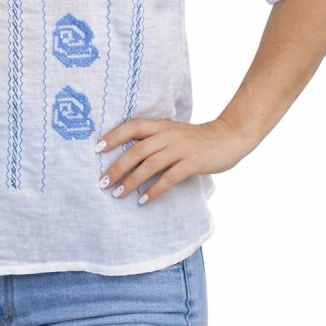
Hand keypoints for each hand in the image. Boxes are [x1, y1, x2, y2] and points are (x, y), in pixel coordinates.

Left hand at [95, 117, 251, 204]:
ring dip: (132, 181)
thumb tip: (127, 156)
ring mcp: (181, 148)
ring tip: (118, 193)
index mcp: (161, 125)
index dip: (114, 136)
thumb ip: (155, 140)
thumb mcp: (173, 133)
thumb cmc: (196, 139)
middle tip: (103, 182)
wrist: (228, 137)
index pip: (133, 126)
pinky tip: (144, 200)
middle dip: (118, 167)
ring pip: (150, 165)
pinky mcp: (192, 163)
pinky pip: (169, 178)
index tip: (97, 148)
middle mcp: (168, 135)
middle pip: (137, 150)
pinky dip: (154, 190)